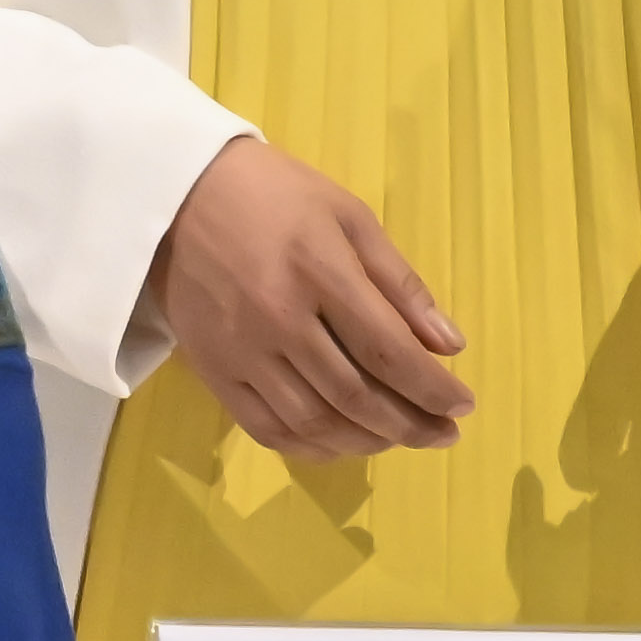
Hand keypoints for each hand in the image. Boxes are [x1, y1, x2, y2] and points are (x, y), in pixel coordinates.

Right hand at [144, 134, 473, 457]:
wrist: (176, 192)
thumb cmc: (274, 195)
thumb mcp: (347, 216)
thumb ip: (399, 283)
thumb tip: (450, 347)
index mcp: (318, 271)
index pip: (388, 351)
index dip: (434, 388)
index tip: (464, 403)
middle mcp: (278, 318)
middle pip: (356, 396)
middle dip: (413, 425)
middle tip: (445, 433)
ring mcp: (241, 350)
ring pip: (316, 421)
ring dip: (369, 442)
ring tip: (399, 438)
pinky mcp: (213, 370)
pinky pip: (269, 429)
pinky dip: (313, 447)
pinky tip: (343, 442)